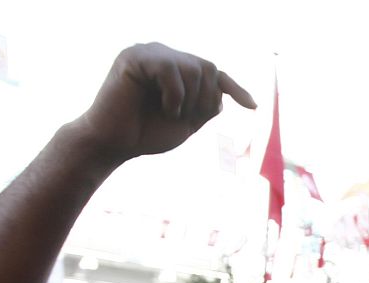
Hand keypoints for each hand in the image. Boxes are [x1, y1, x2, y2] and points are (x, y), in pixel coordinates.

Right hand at [71, 43, 255, 165]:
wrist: (115, 144)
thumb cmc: (146, 134)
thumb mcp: (186, 121)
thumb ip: (205, 105)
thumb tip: (222, 91)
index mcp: (174, 69)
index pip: (212, 73)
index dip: (235, 88)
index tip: (254, 107)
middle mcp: (162, 55)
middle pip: (208, 68)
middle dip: (204, 99)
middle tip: (184, 117)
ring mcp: (148, 52)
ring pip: (194, 67)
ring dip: (190, 100)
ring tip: (170, 113)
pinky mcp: (134, 56)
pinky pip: (171, 69)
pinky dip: (175, 95)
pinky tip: (165, 107)